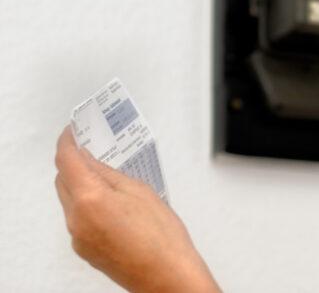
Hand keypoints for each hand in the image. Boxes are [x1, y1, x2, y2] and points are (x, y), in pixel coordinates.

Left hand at [54, 126, 220, 292]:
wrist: (166, 275)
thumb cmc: (161, 238)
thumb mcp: (139, 191)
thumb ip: (110, 174)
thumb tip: (91, 161)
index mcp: (90, 199)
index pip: (66, 161)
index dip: (67, 142)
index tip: (72, 132)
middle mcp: (76, 219)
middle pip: (62, 180)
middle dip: (73, 163)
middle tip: (92, 150)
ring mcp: (77, 236)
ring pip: (69, 200)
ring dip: (81, 184)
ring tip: (109, 178)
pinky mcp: (83, 249)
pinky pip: (77, 218)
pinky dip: (87, 204)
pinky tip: (111, 203)